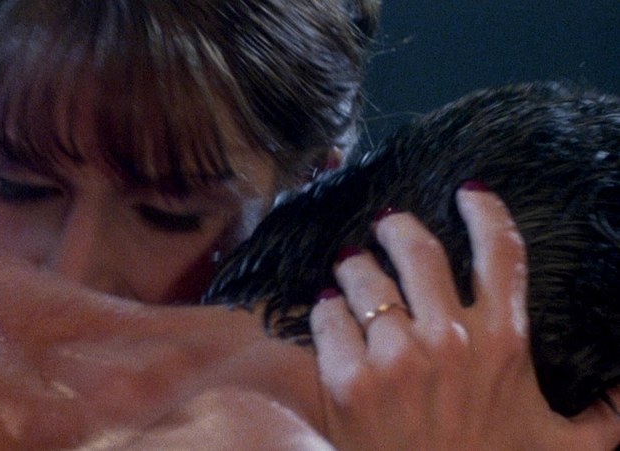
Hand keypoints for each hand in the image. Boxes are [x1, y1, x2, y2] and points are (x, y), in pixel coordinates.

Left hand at [310, 186, 619, 449]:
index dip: (486, 212)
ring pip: (364, 280)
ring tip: (348, 269)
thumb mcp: (566, 449)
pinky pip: (328, 319)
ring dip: (354, 268)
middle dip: (398, 228)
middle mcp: (449, 338)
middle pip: (418, 251)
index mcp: (503, 342)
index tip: (470, 192)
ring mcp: (396, 357)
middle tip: (387, 225)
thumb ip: (606, 419)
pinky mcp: (348, 380)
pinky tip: (326, 310)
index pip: (502, 253)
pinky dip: (325, 311)